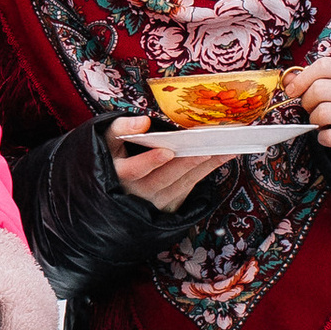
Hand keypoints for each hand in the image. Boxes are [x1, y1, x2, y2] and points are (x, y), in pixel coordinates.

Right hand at [108, 115, 238, 210]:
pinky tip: (222, 156)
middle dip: (187, 162)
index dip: (149, 162)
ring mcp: (155, 204)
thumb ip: (121, 128)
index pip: (133, 170)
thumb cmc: (113, 159)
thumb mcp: (106, 141)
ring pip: (182, 184)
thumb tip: (143, 122)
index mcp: (119, 175)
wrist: (114, 193)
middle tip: (207, 148)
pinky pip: (190, 187)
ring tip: (223, 148)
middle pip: (164, 178)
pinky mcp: (170, 207)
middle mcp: (137, 194)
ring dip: (204, 166)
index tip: (166, 151)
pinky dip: (206, 171)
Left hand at [286, 59, 330, 159]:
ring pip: (323, 113)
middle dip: (307, 102)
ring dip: (315, 121)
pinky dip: (323, 138)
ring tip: (324, 123)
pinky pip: (330, 137)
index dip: (302, 77)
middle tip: (312, 109)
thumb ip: (319, 80)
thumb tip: (288, 79)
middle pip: (319, 90)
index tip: (293, 90)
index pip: (325, 66)